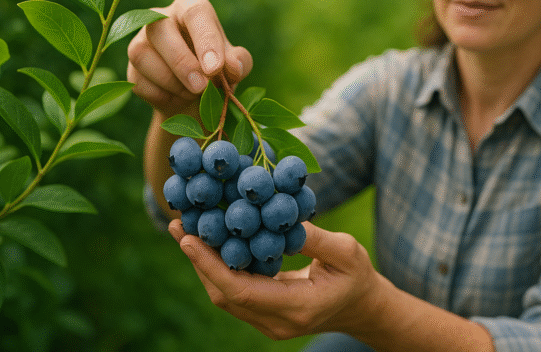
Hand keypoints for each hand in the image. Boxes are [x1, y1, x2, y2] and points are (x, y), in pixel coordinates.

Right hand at [127, 0, 252, 115]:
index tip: (215, 68)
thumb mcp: (235, 65)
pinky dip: (162, 95)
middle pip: (159, 29)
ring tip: (194, 93)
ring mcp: (140, 41)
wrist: (196, 97)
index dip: (205, 40)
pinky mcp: (131, 68)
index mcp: (191, 7)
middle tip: (202, 87)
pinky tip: (177, 98)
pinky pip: (139, 81)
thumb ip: (240, 62)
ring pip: (142, 55)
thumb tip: (233, 66)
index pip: (195, 12)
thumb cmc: (217, 70)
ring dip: (172, 82)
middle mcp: (161, 17)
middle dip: (182, 63)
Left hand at [168, 219, 383, 340]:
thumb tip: (280, 216)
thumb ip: (315, 237)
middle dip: (198, 261)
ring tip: (186, 230)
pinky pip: (234, 293)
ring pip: (225, 296)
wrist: (361, 307)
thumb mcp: (346, 251)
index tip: (190, 239)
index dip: (211, 265)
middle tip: (180, 226)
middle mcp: (277, 322)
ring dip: (203, 264)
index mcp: (298, 307)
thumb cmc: (357, 276)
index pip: (242, 291)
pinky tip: (209, 243)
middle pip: (225, 295)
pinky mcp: (263, 315)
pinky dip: (218, 268)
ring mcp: (268, 323)